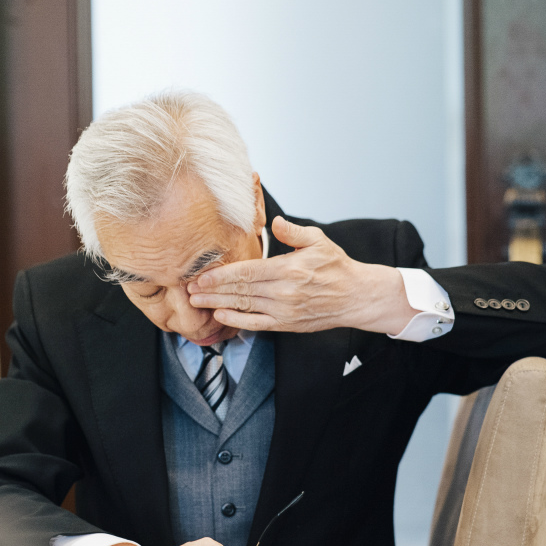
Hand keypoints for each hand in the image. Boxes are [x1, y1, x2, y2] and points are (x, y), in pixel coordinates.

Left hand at [187, 216, 414, 334]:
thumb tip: (275, 221)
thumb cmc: (336, 267)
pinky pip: (257, 324)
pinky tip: (220, 315)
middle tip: (189, 288)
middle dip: (212, 290)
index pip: (248, 272)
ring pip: (245, 307)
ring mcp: (285, 310)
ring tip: (196, 302)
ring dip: (218, 304)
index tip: (202, 274)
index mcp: (289, 269)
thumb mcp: (318, 241)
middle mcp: (284, 292)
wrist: (357, 296)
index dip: (222, 275)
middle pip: (241, 290)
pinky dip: (237, 321)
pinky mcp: (287, 324)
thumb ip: (293, 232)